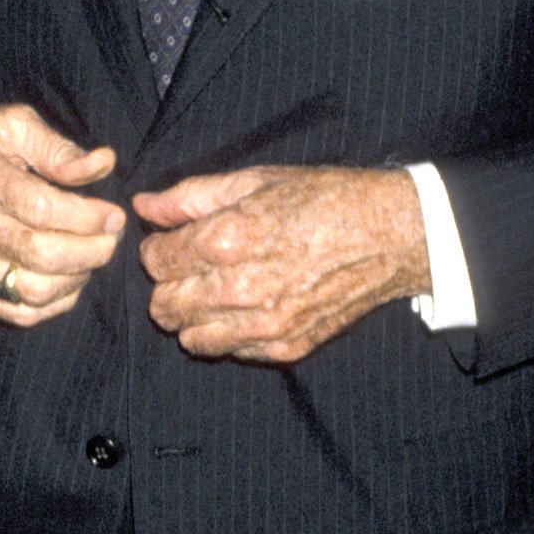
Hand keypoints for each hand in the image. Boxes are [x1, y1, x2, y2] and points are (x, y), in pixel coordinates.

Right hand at [0, 101, 125, 323]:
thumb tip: (104, 164)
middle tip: (111, 238)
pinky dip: (54, 304)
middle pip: (42, 255)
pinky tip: (69, 280)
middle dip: (93, 251)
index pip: (41, 208)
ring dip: (78, 278)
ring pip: (34, 290)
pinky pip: (17, 312)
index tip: (114, 215)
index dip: (88, 218)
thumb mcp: (11, 125)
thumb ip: (59, 149)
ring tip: (91, 256)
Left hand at [133, 164, 429, 362]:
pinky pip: (230, 352)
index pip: (154, 261)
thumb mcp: (256, 181)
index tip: (176, 242)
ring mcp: (263, 325)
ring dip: (194, 316)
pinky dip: (229, 334)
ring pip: (189, 337)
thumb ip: (192, 197)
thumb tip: (144, 205)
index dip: (160, 248)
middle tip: (193, 269)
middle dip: (169, 285)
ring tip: (217, 291)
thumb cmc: (324, 200)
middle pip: (163, 306)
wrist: (389, 236)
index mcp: (226, 241)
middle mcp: (239, 289)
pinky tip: (248, 307)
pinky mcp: (285, 348)